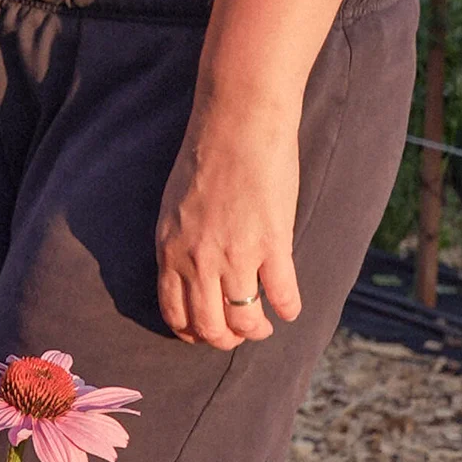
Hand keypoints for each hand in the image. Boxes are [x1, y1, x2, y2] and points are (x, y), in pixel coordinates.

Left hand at [155, 92, 302, 351]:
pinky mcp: (272, 244)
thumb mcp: (175, 205)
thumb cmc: (206, 155)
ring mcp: (235, 255)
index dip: (192, 331)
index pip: (174, 312)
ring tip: (265, 324)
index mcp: (170, 249)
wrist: (238, 122)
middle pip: (209, 326)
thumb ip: (180, 241)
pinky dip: (289, 309)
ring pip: (244, 320)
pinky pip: (282, 295)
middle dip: (225, 340)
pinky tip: (290, 307)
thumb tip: (192, 270)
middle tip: (239, 333)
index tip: (206, 332)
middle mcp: (197, 260)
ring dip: (257, 330)